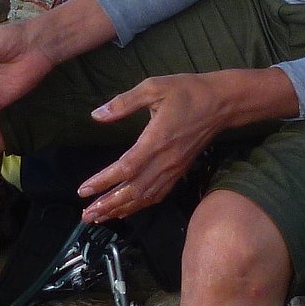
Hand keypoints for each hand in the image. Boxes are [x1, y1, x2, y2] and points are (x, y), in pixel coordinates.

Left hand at [76, 67, 298, 221]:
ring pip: (145, 197)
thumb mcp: (153, 87)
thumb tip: (97, 114)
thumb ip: (124, 102)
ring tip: (99, 218)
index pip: (126, 168)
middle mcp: (165, 160)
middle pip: (134, 190)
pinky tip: (127, 209)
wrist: (221, 102)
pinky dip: (140, 205)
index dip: (103, 182)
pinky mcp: (179, 170)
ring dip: (121, 209)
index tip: (83, 190)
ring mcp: (174, 168)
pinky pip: (158, 194)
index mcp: (157, 140)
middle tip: (86, 215)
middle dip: (108, 204)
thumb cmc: (186, 91)